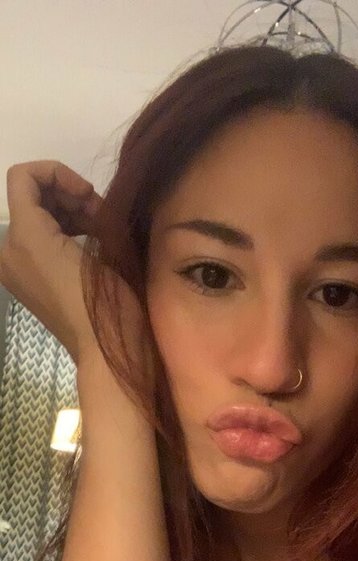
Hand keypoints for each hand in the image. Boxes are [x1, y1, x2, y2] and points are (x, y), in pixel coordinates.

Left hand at [0, 160, 103, 364]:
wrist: (105, 350)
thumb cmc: (107, 301)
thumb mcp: (99, 246)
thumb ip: (83, 211)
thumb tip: (86, 201)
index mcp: (23, 237)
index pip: (24, 177)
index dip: (58, 172)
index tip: (88, 194)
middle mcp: (8, 250)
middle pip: (30, 196)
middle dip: (67, 195)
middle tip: (100, 213)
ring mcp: (14, 268)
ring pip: (34, 217)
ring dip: (68, 213)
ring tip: (100, 227)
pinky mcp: (27, 281)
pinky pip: (37, 240)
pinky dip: (61, 232)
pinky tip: (89, 242)